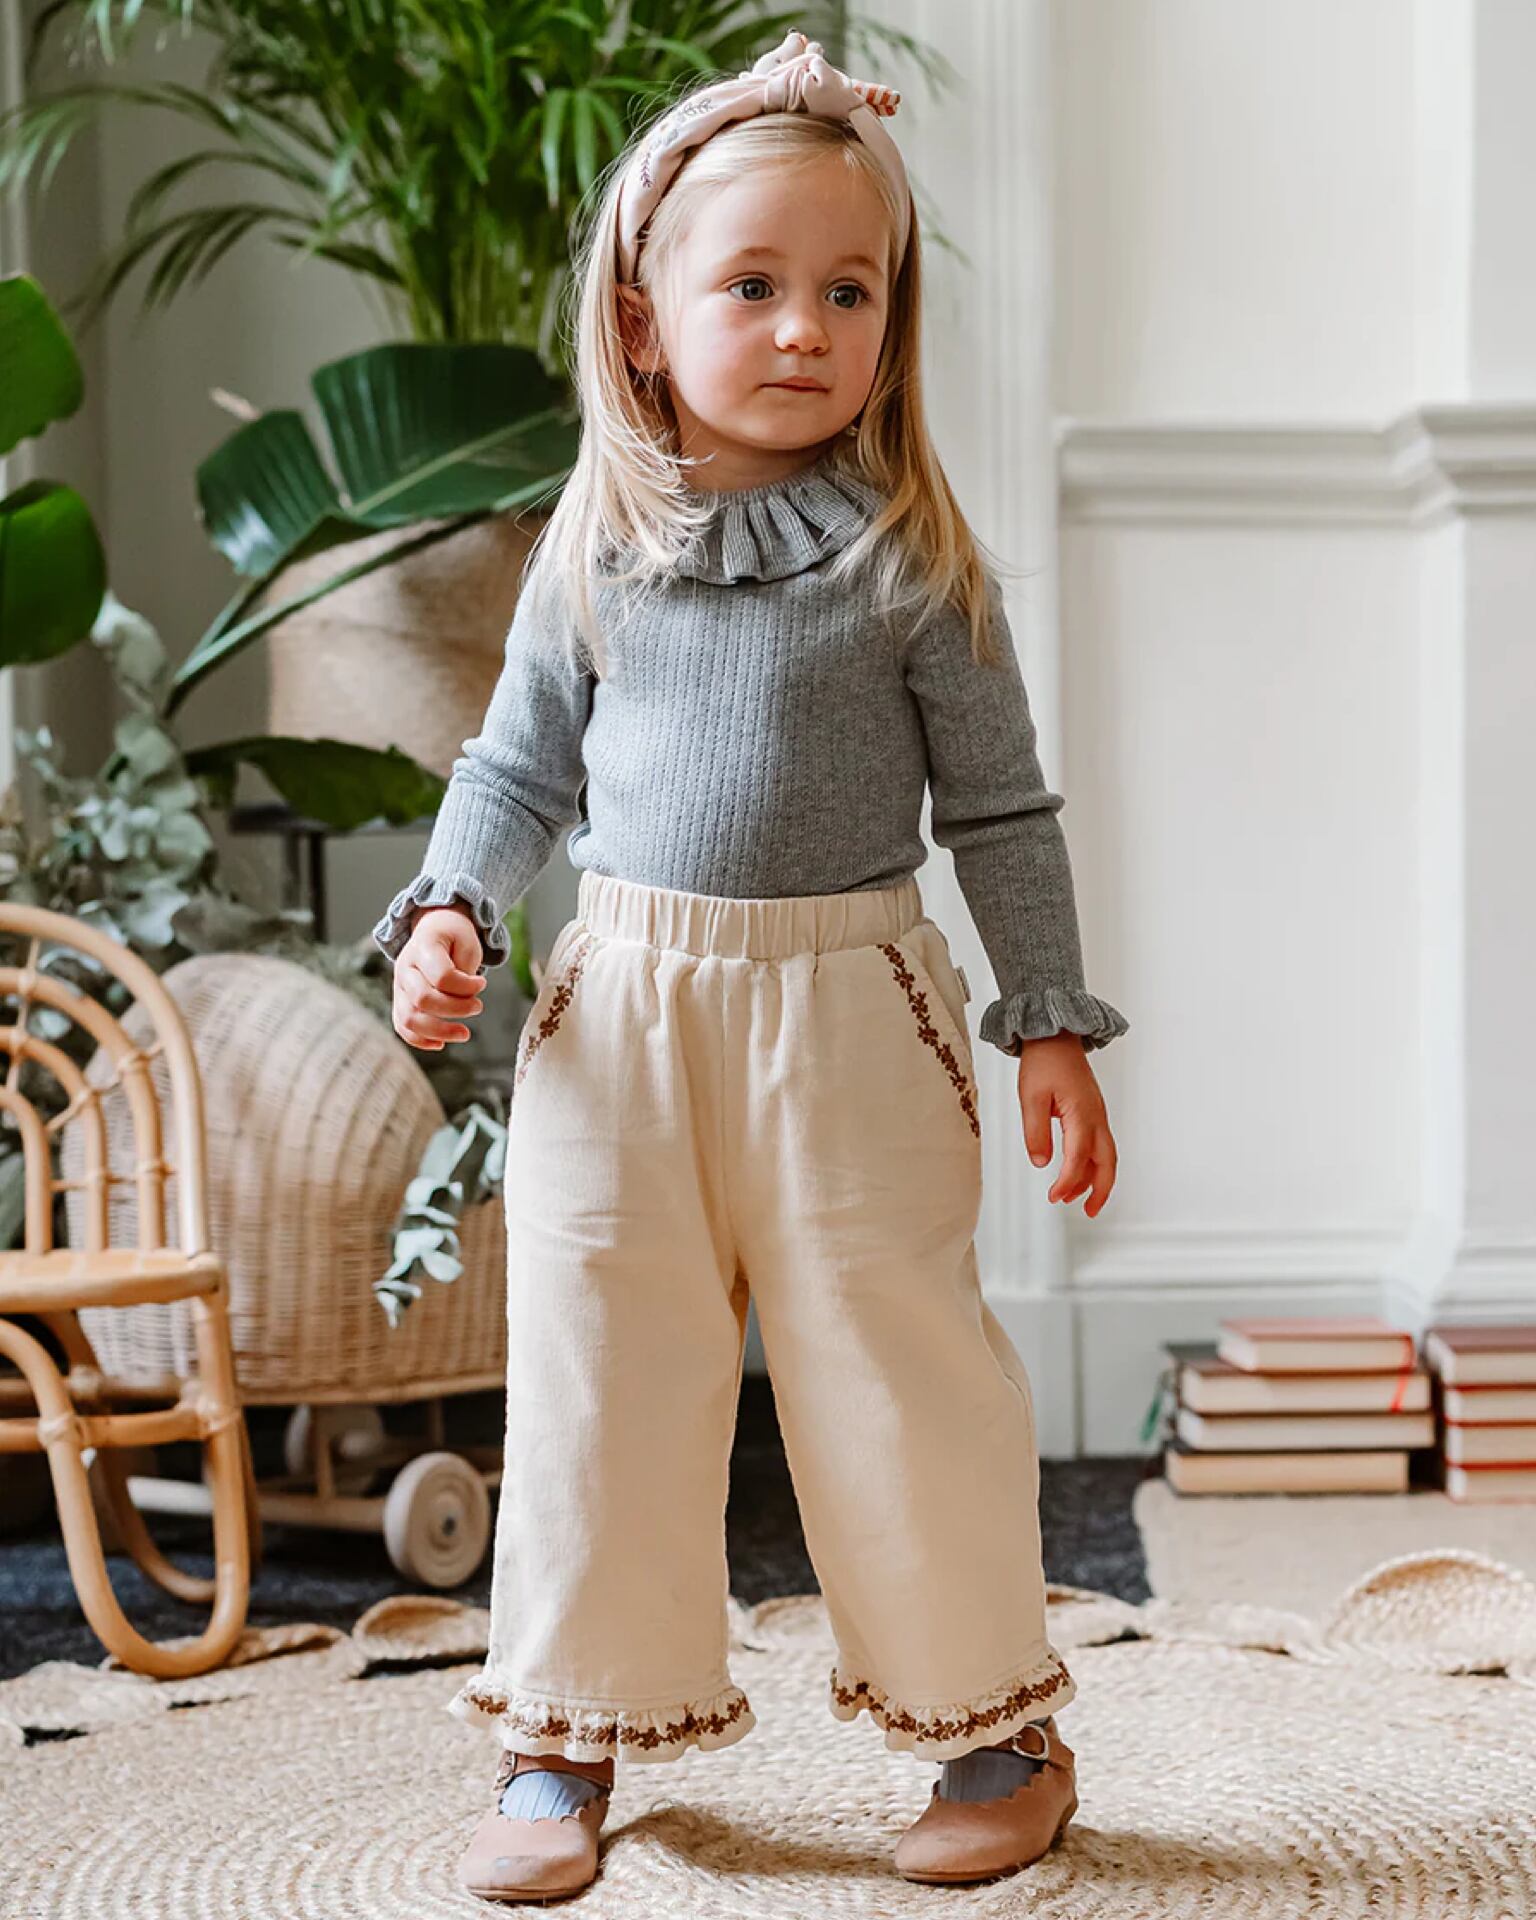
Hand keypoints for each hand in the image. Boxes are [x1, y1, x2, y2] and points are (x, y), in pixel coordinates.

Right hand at [392, 906, 486, 1050]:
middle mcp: (405, 968)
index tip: (482, 984)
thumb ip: (466, 968)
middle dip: (456, 1009)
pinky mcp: (400, 1001)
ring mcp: (399, 986)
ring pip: (409, 1018)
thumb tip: (465, 997)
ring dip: (439, 1032)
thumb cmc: (454, 937)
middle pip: (423, 999)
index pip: (441, 976)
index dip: (466, 986)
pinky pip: (402, 1026)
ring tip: (464, 1034)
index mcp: (423, 947)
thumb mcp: (468, 941)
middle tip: (478, 1007)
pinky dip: (420, 1040)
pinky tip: (441, 1044)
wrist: (433, 929)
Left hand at [1017, 1032, 1116, 1216]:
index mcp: (1081, 1114)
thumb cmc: (1044, 1062)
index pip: (1078, 1158)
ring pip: (1105, 1155)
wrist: (1055, 1037)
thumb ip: (1036, 1131)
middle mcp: (1096, 1117)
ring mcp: (1097, 1115)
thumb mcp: (1030, 1098)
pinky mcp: (1093, 1112)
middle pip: (1107, 1162)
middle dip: (1100, 1191)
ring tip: (1076, 1198)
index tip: (1054, 1197)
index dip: (1068, 1181)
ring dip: (1094, 1179)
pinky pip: (1099, 1144)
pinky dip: (1092, 1163)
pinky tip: (1077, 1170)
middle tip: (1089, 1212)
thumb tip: (1041, 1162)